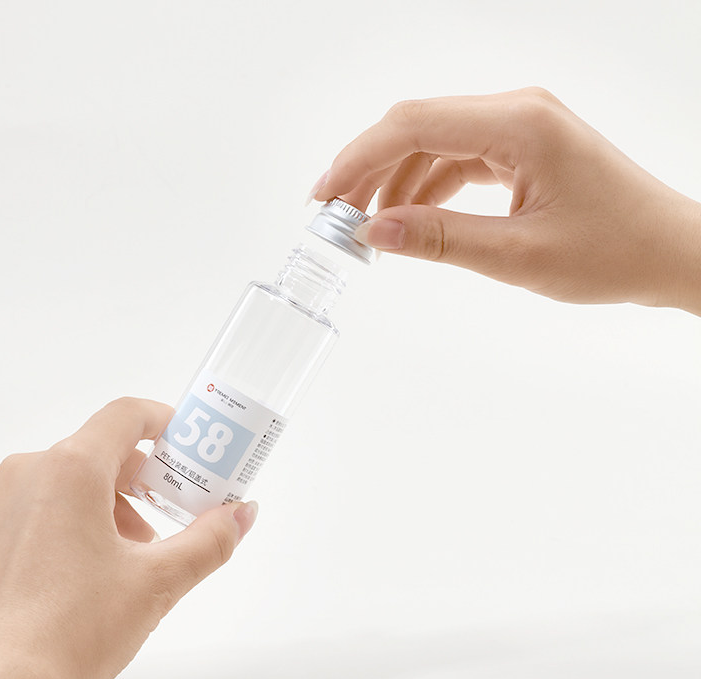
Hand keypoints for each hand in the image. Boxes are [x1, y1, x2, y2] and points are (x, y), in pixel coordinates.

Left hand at [0, 397, 256, 678]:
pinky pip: (31, 513)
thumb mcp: (160, 582)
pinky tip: (78, 581)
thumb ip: (211, 540)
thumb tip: (244, 513)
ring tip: (124, 564)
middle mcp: (26, 474)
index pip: (126, 415)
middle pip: (97, 453)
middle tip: (165, 523)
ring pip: (64, 486)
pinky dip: (65, 528)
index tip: (186, 450)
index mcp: (71, 468)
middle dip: (140, 483)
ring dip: (104, 509)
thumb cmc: (79, 627)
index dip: (163, 423)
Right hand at [311, 87, 700, 314]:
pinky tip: (410, 218)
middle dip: (368, 169)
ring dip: (395, 180)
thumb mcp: (517, 255)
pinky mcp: (523, 147)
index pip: (413, 125)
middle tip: (334, 216)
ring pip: (433, 141)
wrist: (669, 252)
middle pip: (417, 125)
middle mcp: (517, 111)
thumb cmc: (613, 252)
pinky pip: (458, 156)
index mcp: (518, 124)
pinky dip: (427, 185)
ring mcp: (521, 126)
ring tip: (366, 226)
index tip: (323, 199)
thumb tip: (373, 233)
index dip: (358, 160)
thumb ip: (441, 240)